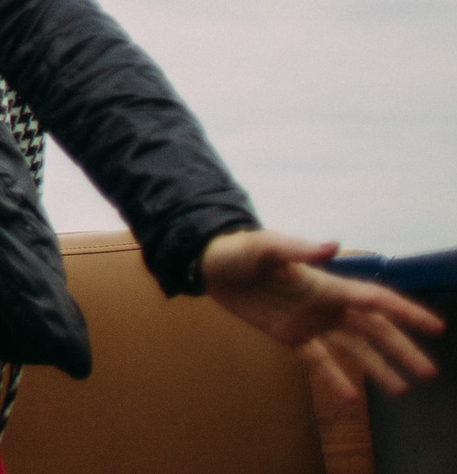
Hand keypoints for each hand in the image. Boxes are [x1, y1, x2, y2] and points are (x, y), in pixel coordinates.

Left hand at [202, 228, 442, 401]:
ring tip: (400, 390)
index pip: (375, 300)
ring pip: (352, 349)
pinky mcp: (289, 335)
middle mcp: (324, 305)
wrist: (208, 263)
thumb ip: (298, 248)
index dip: (406, 313)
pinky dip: (334, 378)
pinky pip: (317, 361)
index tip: (435, 327)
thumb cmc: (238, 249)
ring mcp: (309, 321)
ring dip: (377, 367)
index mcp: (325, 284)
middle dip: (402, 349)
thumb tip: (333, 245)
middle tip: (428, 372)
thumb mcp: (264, 246)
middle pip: (373, 330)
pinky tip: (350, 397)